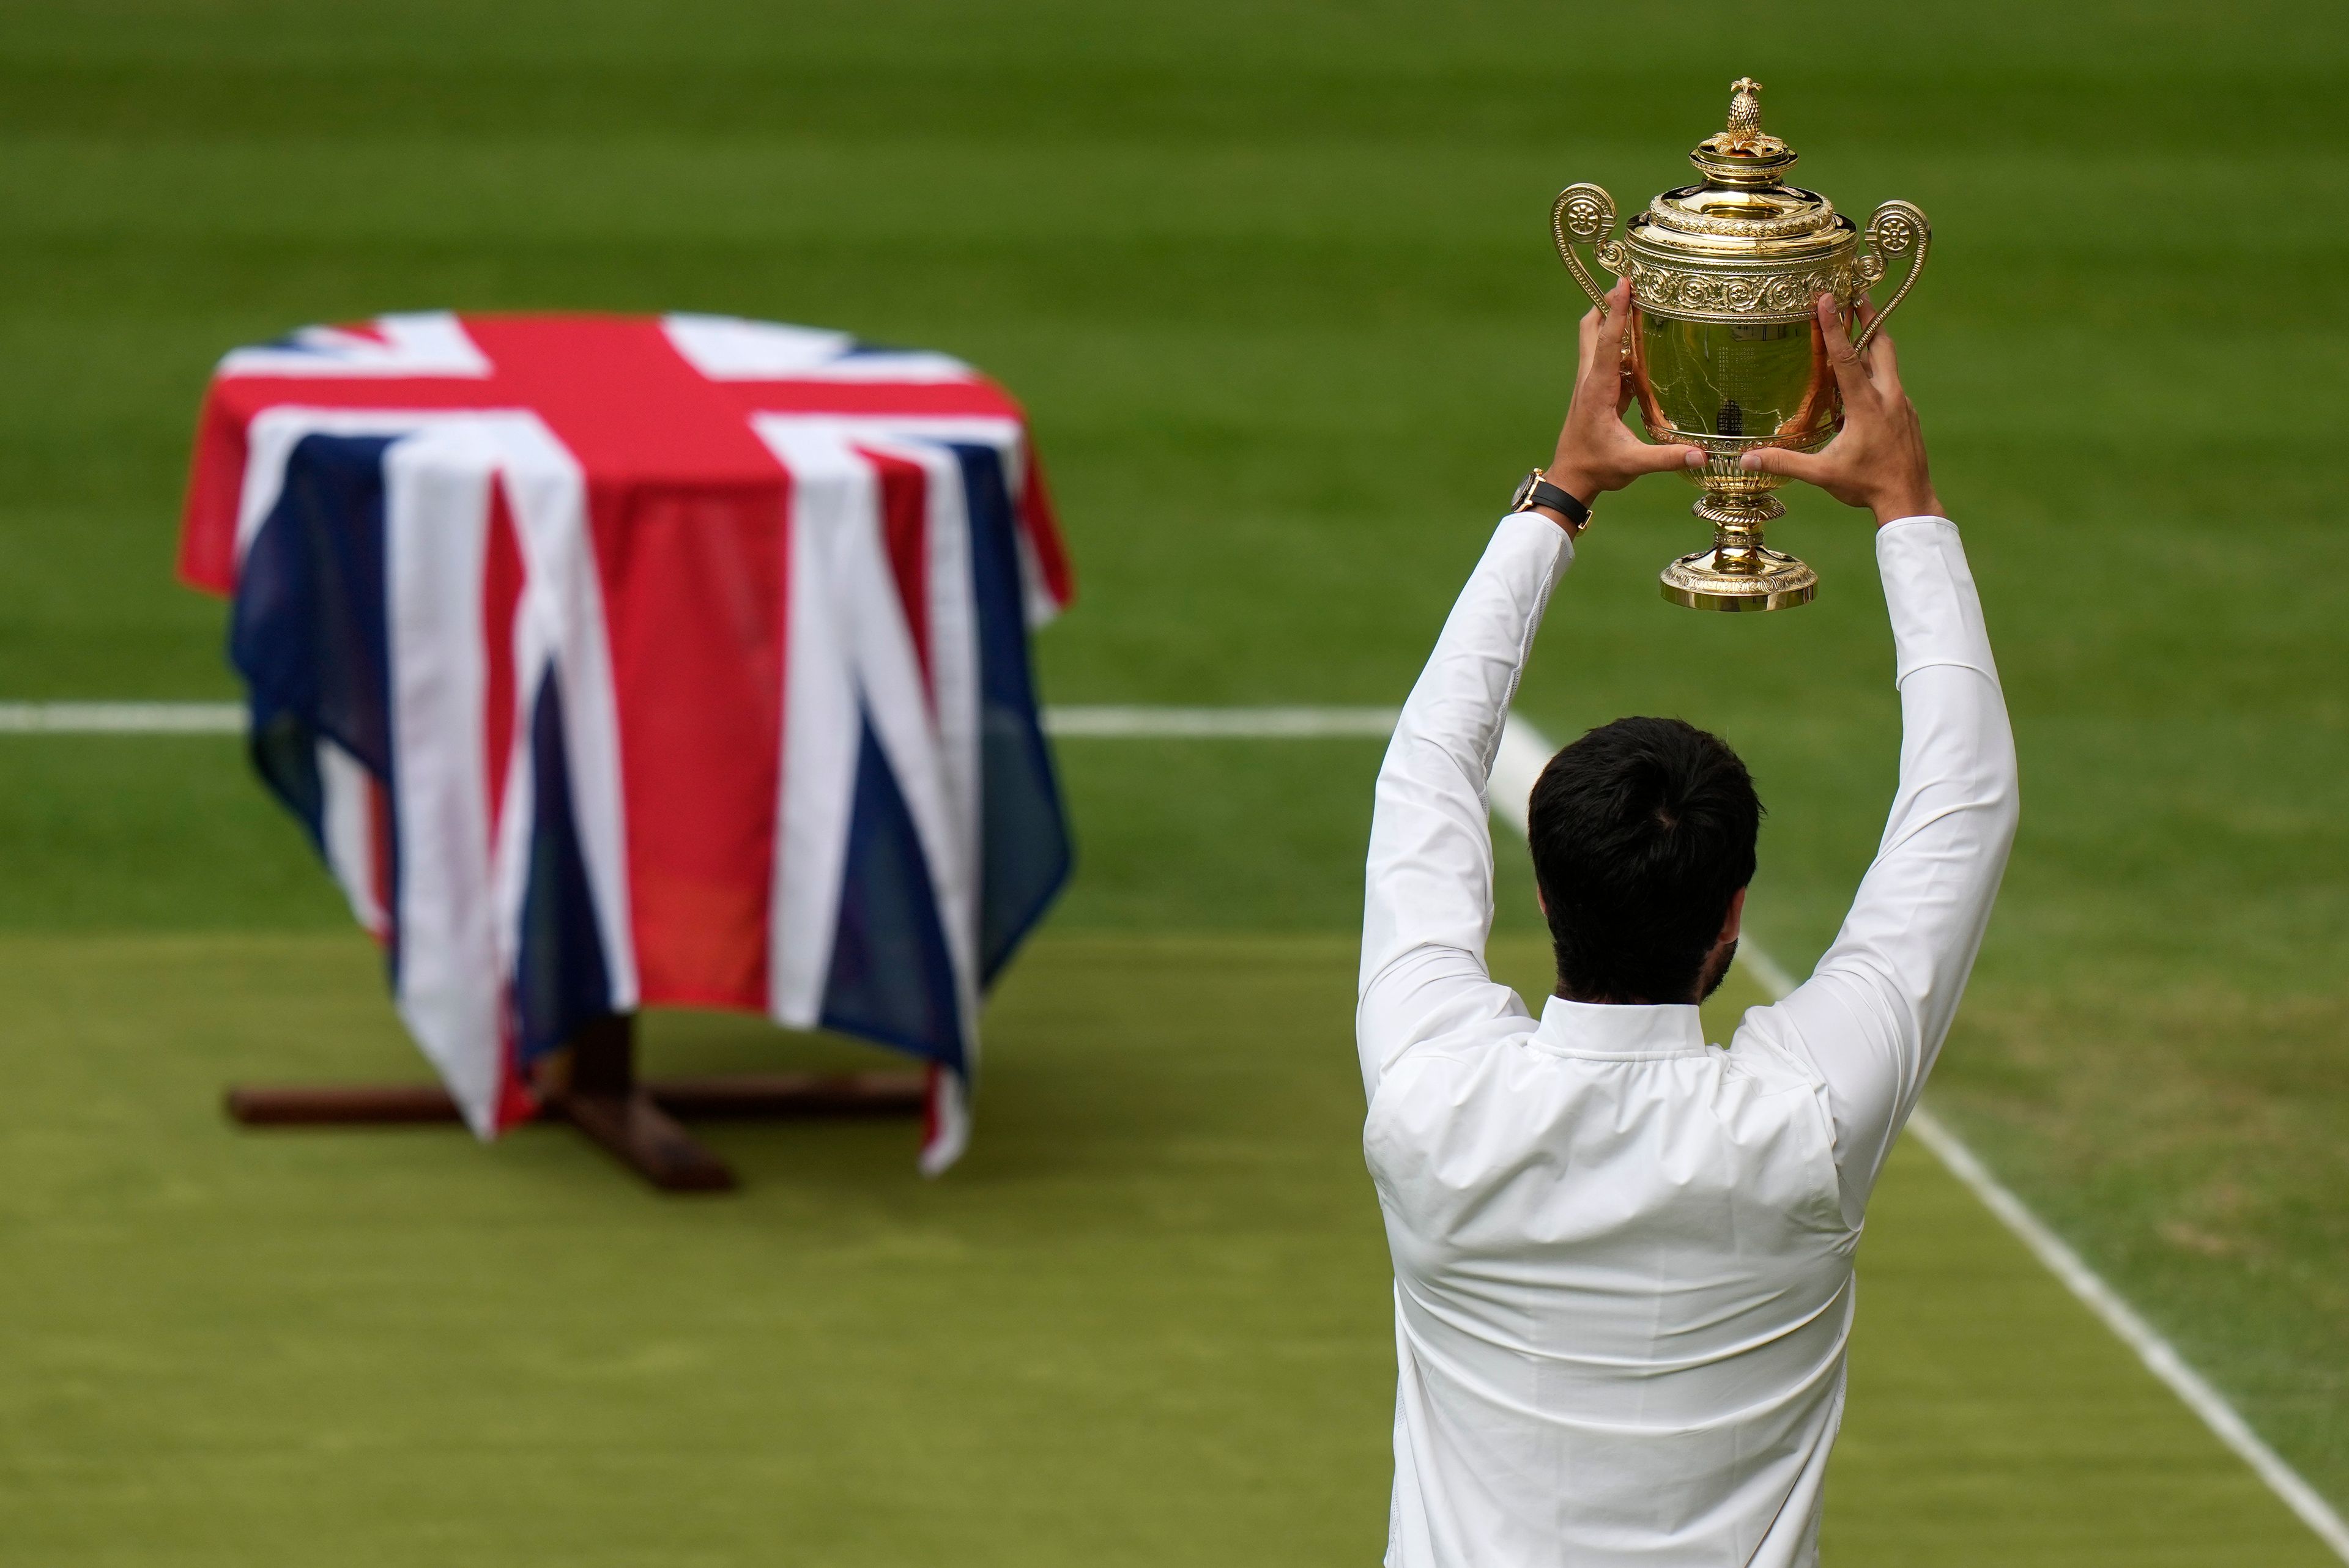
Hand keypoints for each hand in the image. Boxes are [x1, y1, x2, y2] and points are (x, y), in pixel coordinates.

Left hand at [1540, 279, 1704, 528]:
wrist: (1571, 480)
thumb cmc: (1596, 469)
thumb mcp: (1632, 465)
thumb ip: (1666, 458)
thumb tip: (1702, 455)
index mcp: (1597, 389)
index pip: (1607, 341)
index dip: (1616, 310)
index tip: (1624, 281)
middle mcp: (1590, 380)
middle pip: (1591, 328)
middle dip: (1606, 303)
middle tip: (1630, 280)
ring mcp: (1592, 384)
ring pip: (1596, 340)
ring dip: (1612, 319)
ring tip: (1640, 300)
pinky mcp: (1599, 392)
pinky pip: (1609, 358)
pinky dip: (1622, 343)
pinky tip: (1645, 340)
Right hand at [1739, 293, 1941, 526]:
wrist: (1910, 500)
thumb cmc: (1866, 486)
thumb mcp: (1822, 474)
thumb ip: (1784, 463)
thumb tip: (1746, 459)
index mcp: (1866, 406)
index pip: (1846, 357)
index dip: (1834, 326)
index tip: (1827, 298)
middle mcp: (1889, 397)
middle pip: (1880, 345)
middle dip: (1868, 317)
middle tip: (1856, 293)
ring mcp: (1902, 404)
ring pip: (1889, 362)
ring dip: (1874, 340)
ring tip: (1861, 323)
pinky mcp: (1908, 414)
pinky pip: (1891, 383)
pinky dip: (1878, 370)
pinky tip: (1865, 378)